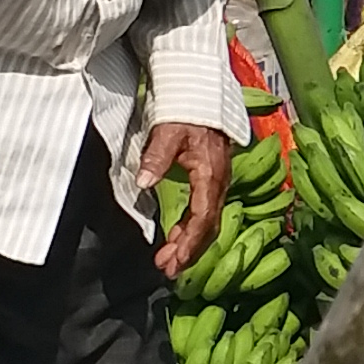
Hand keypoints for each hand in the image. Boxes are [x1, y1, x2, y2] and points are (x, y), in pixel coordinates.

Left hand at [132, 122, 234, 281]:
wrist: (202, 93)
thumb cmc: (186, 111)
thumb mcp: (168, 131)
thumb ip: (156, 157)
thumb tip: (144, 181)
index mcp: (210, 174)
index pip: (203, 218)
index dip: (189, 244)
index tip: (175, 262)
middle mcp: (219, 182)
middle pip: (208, 227)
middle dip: (189, 251)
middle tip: (168, 270)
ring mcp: (217, 182)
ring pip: (207, 222)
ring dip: (189, 244)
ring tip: (169, 261)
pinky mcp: (211, 180)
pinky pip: (204, 211)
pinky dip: (190, 229)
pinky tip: (176, 237)